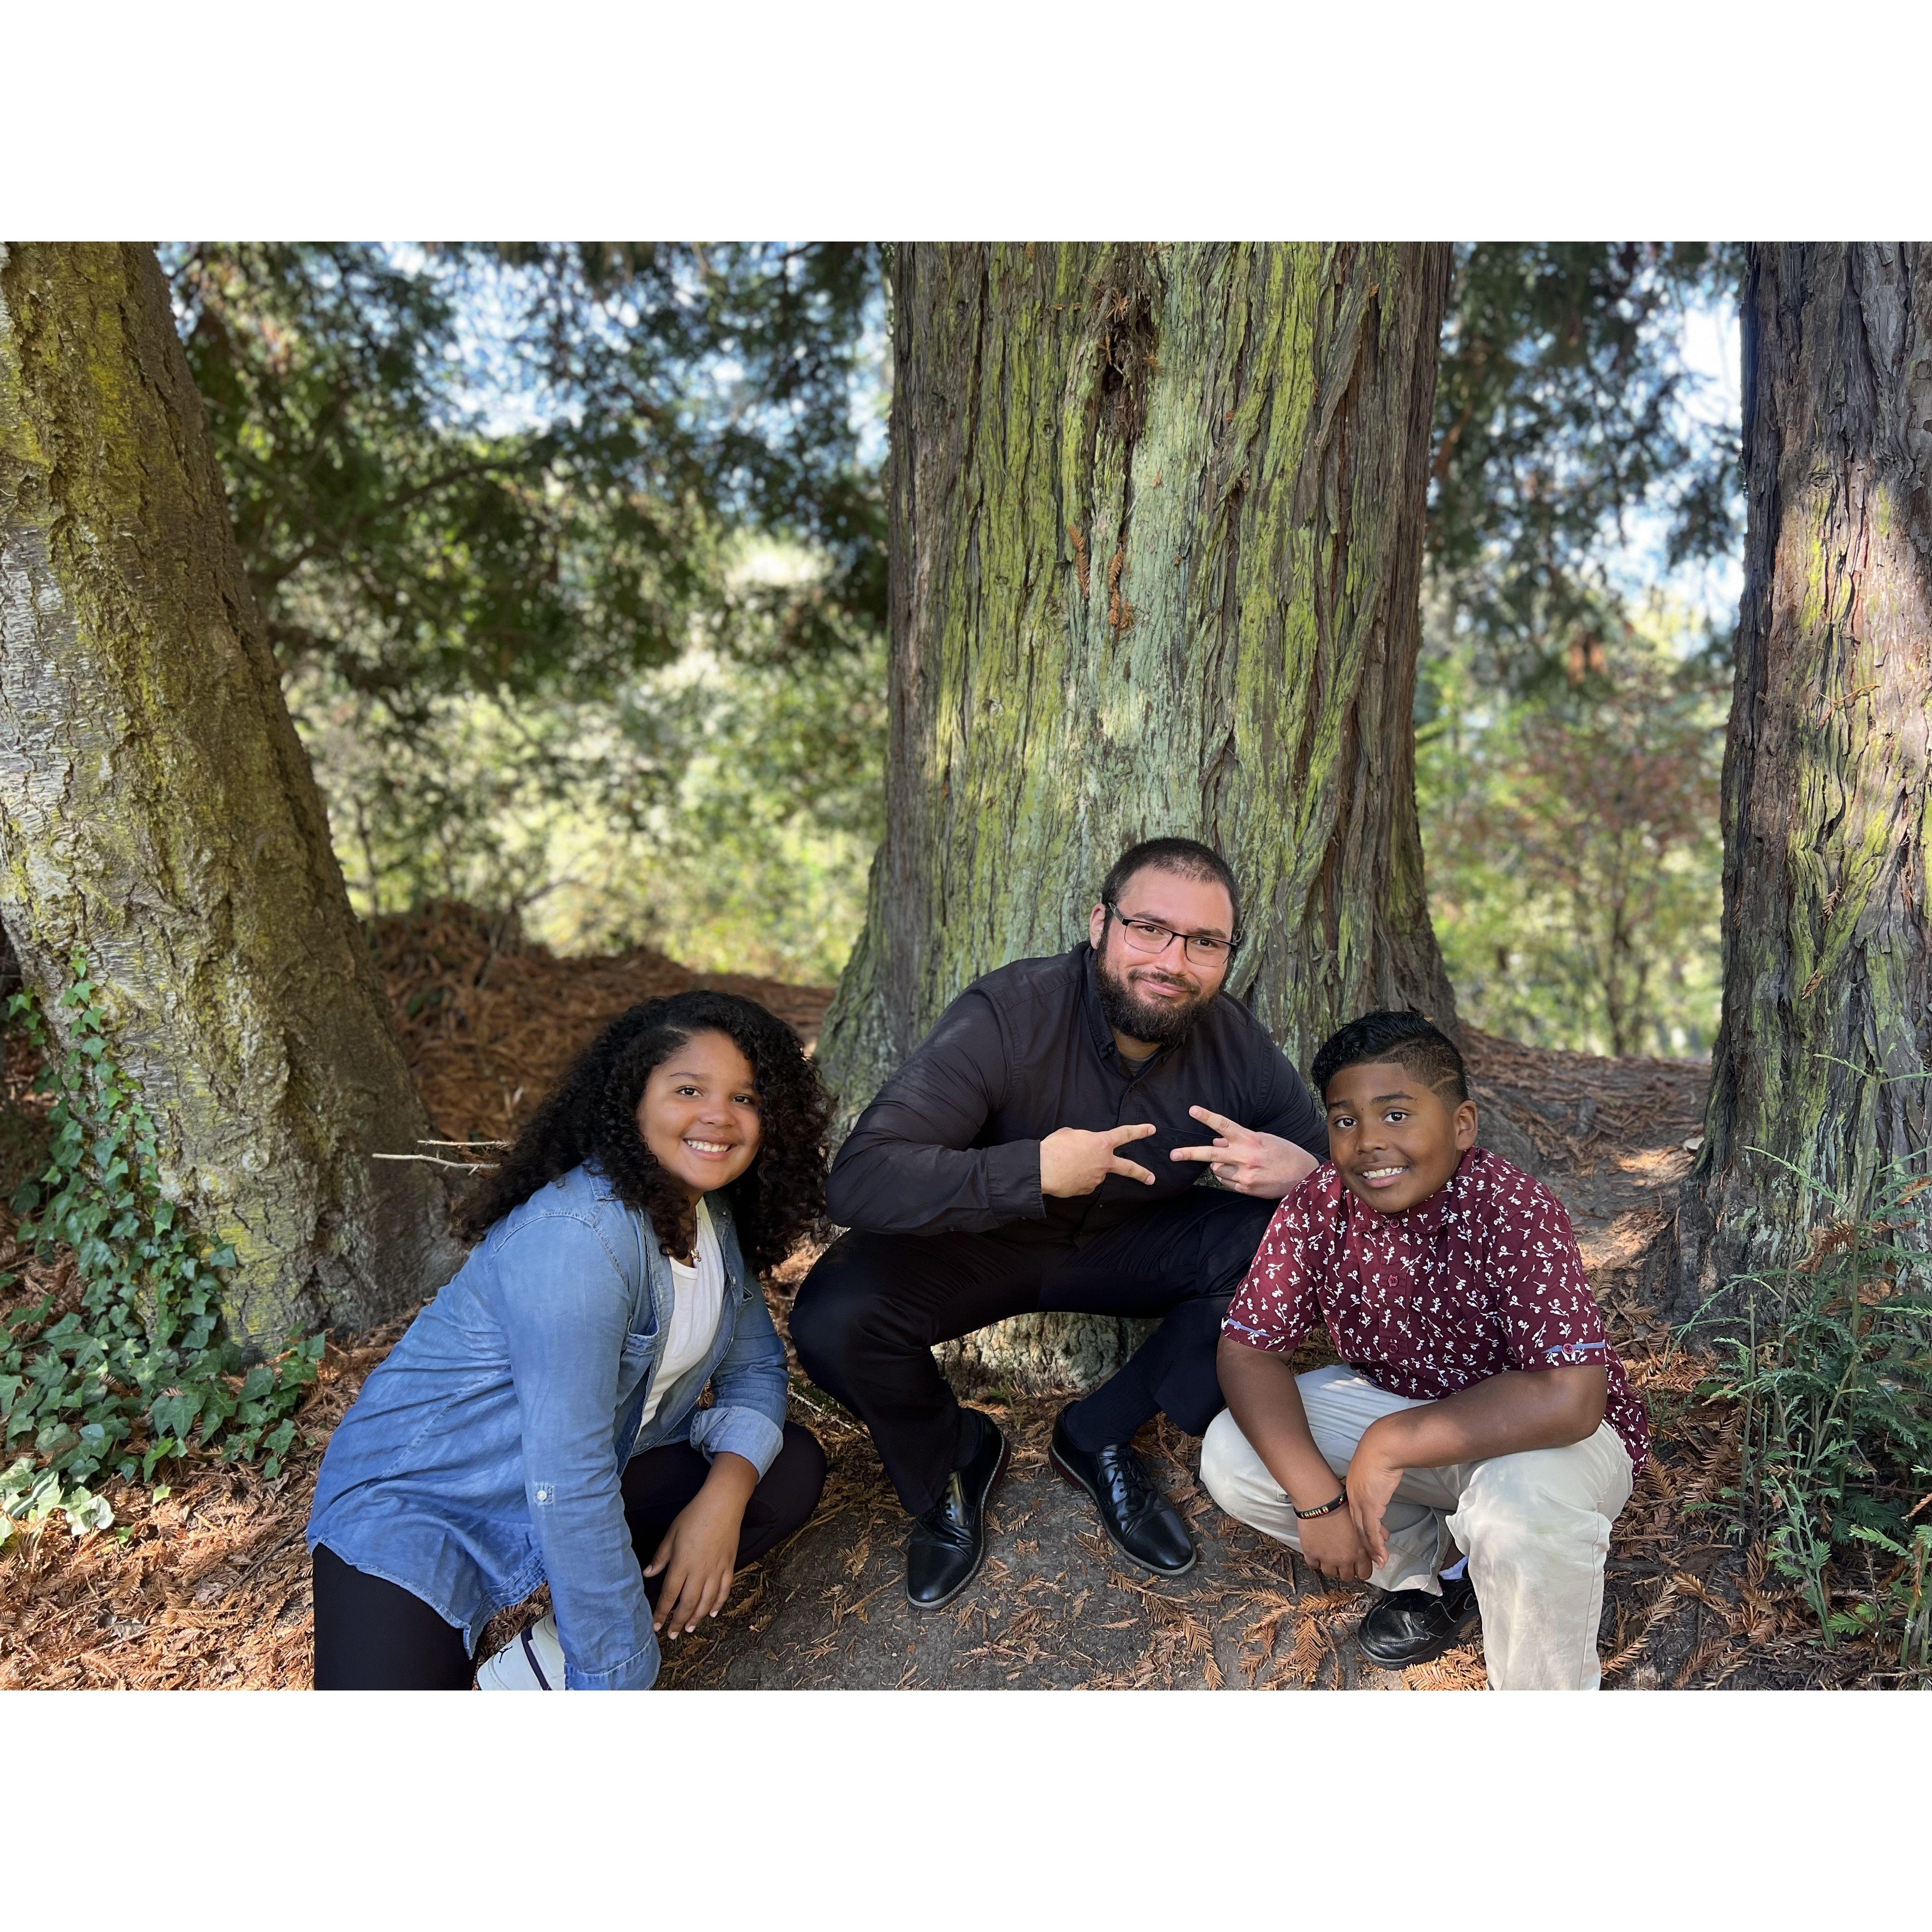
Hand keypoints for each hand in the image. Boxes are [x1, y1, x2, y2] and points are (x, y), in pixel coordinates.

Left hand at [644, 1486, 743, 1635]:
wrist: (723, 1504)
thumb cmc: (694, 1515)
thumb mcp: (672, 1534)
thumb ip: (661, 1557)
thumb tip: (648, 1574)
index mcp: (682, 1564)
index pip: (670, 1595)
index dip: (662, 1612)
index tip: (655, 1625)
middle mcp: (700, 1571)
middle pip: (688, 1603)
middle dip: (679, 1621)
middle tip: (672, 1634)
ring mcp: (716, 1570)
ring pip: (707, 1601)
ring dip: (697, 1617)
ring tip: (690, 1628)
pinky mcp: (729, 1566)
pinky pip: (724, 1590)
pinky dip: (719, 1604)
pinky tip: (713, 1613)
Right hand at [1039, 1121, 1157, 1196]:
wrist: (1043, 1169)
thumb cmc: (1055, 1148)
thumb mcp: (1070, 1133)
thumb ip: (1083, 1138)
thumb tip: (1083, 1144)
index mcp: (1101, 1143)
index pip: (1125, 1134)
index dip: (1139, 1131)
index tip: (1151, 1129)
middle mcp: (1104, 1162)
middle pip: (1128, 1168)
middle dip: (1142, 1173)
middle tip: (1151, 1178)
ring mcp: (1096, 1178)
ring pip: (1096, 1172)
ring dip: (1086, 1169)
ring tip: (1067, 1164)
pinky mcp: (1087, 1189)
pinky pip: (1085, 1181)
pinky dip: (1077, 1178)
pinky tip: (1066, 1174)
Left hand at [1170, 1107, 1318, 1197]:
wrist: (1303, 1176)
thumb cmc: (1284, 1153)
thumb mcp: (1263, 1139)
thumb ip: (1239, 1140)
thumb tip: (1216, 1142)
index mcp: (1250, 1139)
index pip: (1224, 1125)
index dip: (1206, 1117)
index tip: (1192, 1110)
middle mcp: (1245, 1157)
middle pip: (1210, 1154)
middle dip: (1190, 1153)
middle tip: (1173, 1154)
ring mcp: (1244, 1175)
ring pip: (1217, 1169)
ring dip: (1220, 1165)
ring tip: (1237, 1163)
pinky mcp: (1246, 1189)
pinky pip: (1226, 1182)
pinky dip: (1228, 1177)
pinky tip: (1243, 1174)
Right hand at [1296, 1502, 1376, 1582]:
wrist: (1320, 1501)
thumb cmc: (1342, 1506)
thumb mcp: (1363, 1520)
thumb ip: (1375, 1532)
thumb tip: (1385, 1538)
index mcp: (1359, 1551)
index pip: (1365, 1573)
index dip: (1361, 1569)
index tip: (1357, 1564)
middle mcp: (1344, 1559)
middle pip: (1347, 1576)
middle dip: (1345, 1569)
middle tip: (1342, 1558)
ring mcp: (1327, 1558)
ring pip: (1330, 1574)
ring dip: (1330, 1566)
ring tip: (1328, 1555)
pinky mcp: (1311, 1554)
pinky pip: (1313, 1566)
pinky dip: (1314, 1561)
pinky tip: (1316, 1552)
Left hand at [1344, 1424, 1405, 1570]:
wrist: (1383, 1446)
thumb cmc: (1381, 1453)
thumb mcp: (1374, 1469)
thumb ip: (1375, 1478)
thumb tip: (1382, 1480)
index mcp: (1352, 1488)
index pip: (1354, 1514)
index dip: (1360, 1528)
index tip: (1369, 1538)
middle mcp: (1353, 1498)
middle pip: (1356, 1527)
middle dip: (1364, 1544)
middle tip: (1371, 1557)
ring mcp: (1361, 1503)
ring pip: (1363, 1533)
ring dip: (1372, 1549)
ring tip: (1379, 1562)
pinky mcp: (1371, 1506)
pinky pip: (1372, 1531)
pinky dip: (1376, 1546)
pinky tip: (1382, 1556)